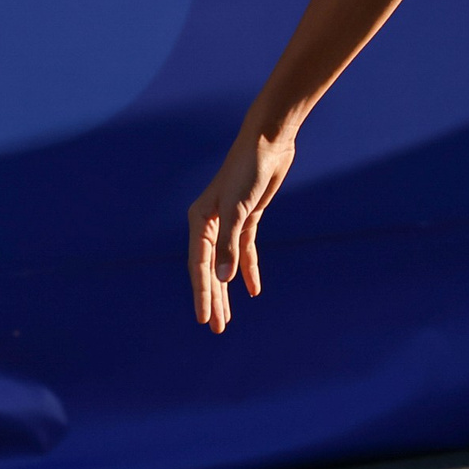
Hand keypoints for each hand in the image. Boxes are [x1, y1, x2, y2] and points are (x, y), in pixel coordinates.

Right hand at [188, 126, 296, 332]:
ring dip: (227, 290)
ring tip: (227, 317)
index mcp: (200, 222)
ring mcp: (229, 221)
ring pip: (226, 263)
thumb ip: (229, 245)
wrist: (268, 142)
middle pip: (211, 269)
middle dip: (213, 299)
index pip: (200, 267)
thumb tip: (222, 280)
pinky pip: (245, 250)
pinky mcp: (247, 217)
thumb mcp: (238, 210)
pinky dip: (248, 269)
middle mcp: (210, 224)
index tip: (203, 319)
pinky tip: (253, 289)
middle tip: (215, 327)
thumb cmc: (249, 170)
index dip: (202, 294)